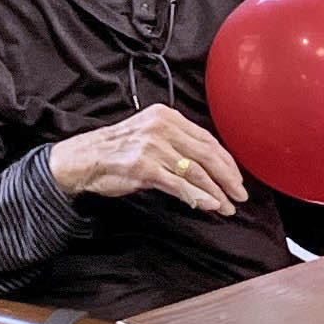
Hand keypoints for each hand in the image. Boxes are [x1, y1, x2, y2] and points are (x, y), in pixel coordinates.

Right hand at [49, 103, 248, 215]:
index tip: (237, 178)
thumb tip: (209, 167)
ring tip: (227, 206)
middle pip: (207, 154)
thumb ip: (178, 145)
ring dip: (216, 191)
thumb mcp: (150, 136)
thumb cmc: (117, 151)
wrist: (83, 159)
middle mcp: (162, 127)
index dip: (226, 161)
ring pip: (195, 170)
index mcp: (167, 117)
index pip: (207, 139)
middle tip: (240, 195)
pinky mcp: (144, 167)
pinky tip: (209, 205)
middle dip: (228, 177)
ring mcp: (153, 146)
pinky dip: (197, 196)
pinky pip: (178, 184)